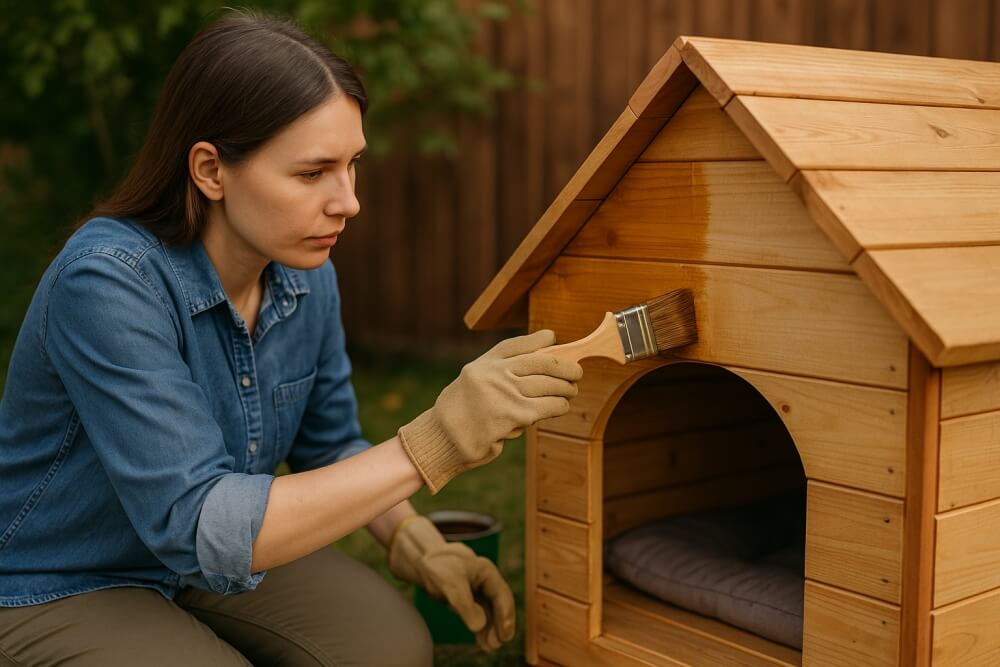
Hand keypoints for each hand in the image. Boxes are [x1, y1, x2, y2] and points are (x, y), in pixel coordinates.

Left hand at [389, 515, 513, 651]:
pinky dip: (481, 628)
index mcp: (487, 572)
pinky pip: (479, 615)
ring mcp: (478, 591)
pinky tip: (482, 641)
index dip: (505, 615)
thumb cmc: (439, 566)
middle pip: (499, 605)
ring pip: (489, 612)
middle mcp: (486, 582)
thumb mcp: (451, 584)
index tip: (505, 633)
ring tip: (489, 647)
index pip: (502, 595)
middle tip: (497, 643)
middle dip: (500, 625)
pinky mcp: (468, 599)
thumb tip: (479, 626)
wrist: (423, 560)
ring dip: (490, 629)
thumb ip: (465, 604)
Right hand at [398, 329, 581, 492]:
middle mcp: (494, 374)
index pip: (516, 345)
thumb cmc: (462, 413)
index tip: (553, 337)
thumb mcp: (473, 383)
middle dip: (565, 366)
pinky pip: (547, 407)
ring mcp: (504, 394)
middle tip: (576, 371)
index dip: (538, 339)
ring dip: (566, 388)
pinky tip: (562, 406)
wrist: (445, 439)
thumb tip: (538, 359)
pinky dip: (559, 406)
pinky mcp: (514, 415)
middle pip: (541, 362)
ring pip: (549, 385)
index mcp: (483, 364)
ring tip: (571, 391)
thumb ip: (499, 372)